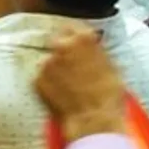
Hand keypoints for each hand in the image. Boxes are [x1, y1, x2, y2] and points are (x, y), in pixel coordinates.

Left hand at [34, 27, 125, 143]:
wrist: (94, 121)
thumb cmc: (108, 97)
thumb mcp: (111, 66)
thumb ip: (96, 50)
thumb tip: (91, 45)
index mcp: (83, 38)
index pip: (72, 27)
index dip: (75, 37)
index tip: (75, 44)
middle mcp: (62, 45)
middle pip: (57, 39)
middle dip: (62, 49)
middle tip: (70, 64)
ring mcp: (47, 63)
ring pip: (49, 59)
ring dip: (55, 67)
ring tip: (68, 84)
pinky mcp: (37, 80)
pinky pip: (42, 77)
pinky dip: (48, 82)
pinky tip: (60, 93)